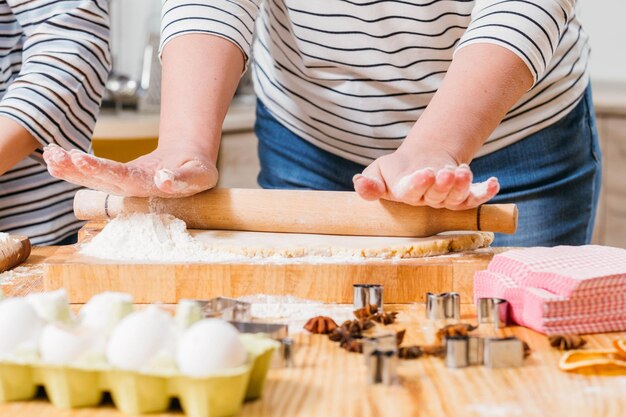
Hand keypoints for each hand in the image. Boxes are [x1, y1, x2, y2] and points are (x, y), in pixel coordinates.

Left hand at [43, 143, 217, 197]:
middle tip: (54, 157)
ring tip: (49, 155)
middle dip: (76, 169)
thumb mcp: (201, 173)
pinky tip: (53, 155)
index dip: (102, 170)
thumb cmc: (198, 170)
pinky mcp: (117, 178)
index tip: (81, 159)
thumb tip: (164, 178)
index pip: (124, 179)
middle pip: (101, 181)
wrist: (192, 169)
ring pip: (92, 179)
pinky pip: (92, 173)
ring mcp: (123, 185)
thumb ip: (185, 177)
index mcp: (152, 188)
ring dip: (69, 169)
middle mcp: (133, 189)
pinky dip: (72, 165)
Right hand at [352, 145, 498, 209]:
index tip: (426, 173)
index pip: (411, 192)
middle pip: (436, 195)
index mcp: (405, 194)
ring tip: (463, 172)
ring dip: (461, 186)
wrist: (420, 162)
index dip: (419, 184)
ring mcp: (447, 198)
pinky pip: (475, 198)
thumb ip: (369, 183)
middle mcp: (428, 199)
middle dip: (443, 185)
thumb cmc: (396, 170)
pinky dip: (486, 192)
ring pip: (456, 197)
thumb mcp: (377, 172)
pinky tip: (494, 183)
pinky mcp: (463, 196)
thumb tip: (359, 185)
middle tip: (446, 172)